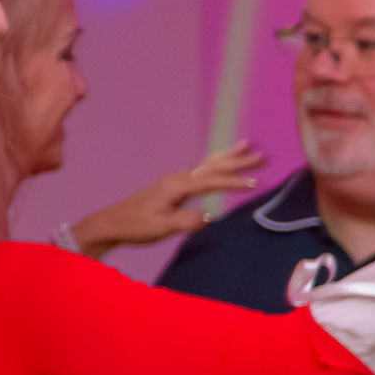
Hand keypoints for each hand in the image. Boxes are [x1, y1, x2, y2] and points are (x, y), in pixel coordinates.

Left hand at [69, 142, 263, 256]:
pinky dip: (217, 164)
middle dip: (237, 160)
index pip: (211, 182)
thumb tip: (210, 217)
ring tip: (247, 147)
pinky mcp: (175, 186)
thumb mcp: (162, 227)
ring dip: (228, 157)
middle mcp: (178, 178)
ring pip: (207, 164)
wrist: (113, 224)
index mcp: (177, 186)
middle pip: (212, 165)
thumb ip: (187, 221)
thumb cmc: (137, 226)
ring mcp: (176, 180)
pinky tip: (222, 164)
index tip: (254, 184)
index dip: (233, 182)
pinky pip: (202, 170)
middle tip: (260, 155)